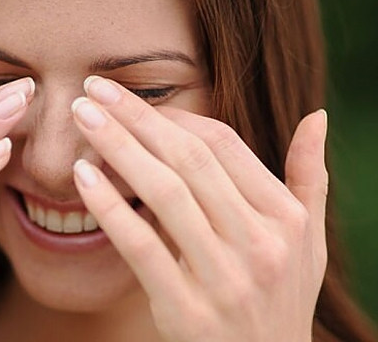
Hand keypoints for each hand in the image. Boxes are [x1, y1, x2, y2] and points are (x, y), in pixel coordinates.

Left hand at [71, 76, 327, 341]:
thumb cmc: (280, 296)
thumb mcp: (308, 239)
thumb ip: (310, 177)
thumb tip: (317, 116)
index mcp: (285, 218)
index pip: (223, 145)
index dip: (173, 116)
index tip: (133, 100)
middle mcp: (260, 243)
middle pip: (189, 160)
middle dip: (135, 117)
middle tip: (93, 89)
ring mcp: (224, 278)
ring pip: (164, 193)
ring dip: (117, 147)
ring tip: (80, 117)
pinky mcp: (186, 310)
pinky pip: (140, 246)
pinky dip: (108, 206)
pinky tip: (82, 175)